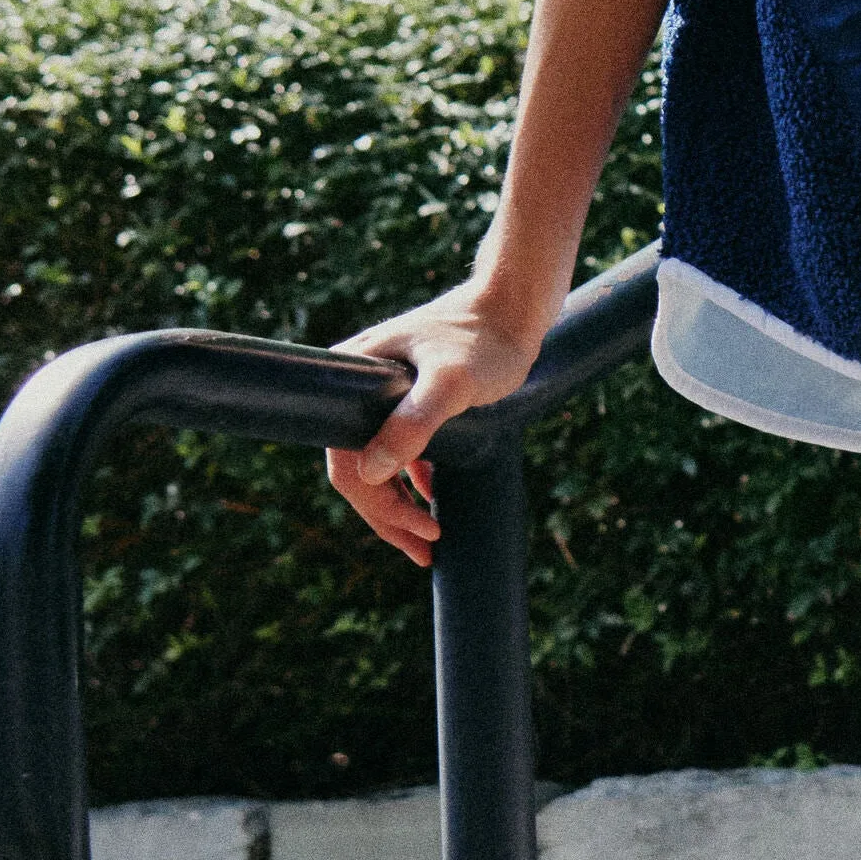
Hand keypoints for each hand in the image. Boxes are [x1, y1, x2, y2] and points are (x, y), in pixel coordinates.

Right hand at [325, 283, 546, 568]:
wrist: (514, 305)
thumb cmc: (484, 341)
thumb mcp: (451, 384)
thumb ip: (413, 423)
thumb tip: (370, 472)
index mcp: (349, 382)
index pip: (346, 465)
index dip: (379, 508)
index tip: (422, 535)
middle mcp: (357, 390)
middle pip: (359, 471)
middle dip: (390, 519)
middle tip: (426, 555)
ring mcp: (382, 395)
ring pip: (380, 465)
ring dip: (401, 506)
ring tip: (429, 540)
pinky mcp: (410, 396)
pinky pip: (400, 448)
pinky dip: (414, 480)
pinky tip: (432, 499)